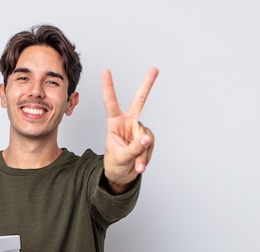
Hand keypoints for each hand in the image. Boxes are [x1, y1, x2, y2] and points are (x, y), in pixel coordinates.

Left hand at [101, 67, 158, 193]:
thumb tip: (146, 139)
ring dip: (141, 154)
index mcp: (114, 122)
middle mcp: (128, 122)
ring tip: (135, 164)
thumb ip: (133, 148)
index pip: (110, 102)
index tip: (105, 70)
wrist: (122, 175)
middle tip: (154, 69)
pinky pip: (150, 147)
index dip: (108, 86)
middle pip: (139, 101)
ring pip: (146, 137)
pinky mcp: (147, 139)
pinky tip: (139, 164)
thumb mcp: (120, 157)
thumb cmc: (115, 163)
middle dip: (147, 84)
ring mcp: (139, 130)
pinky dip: (145, 158)